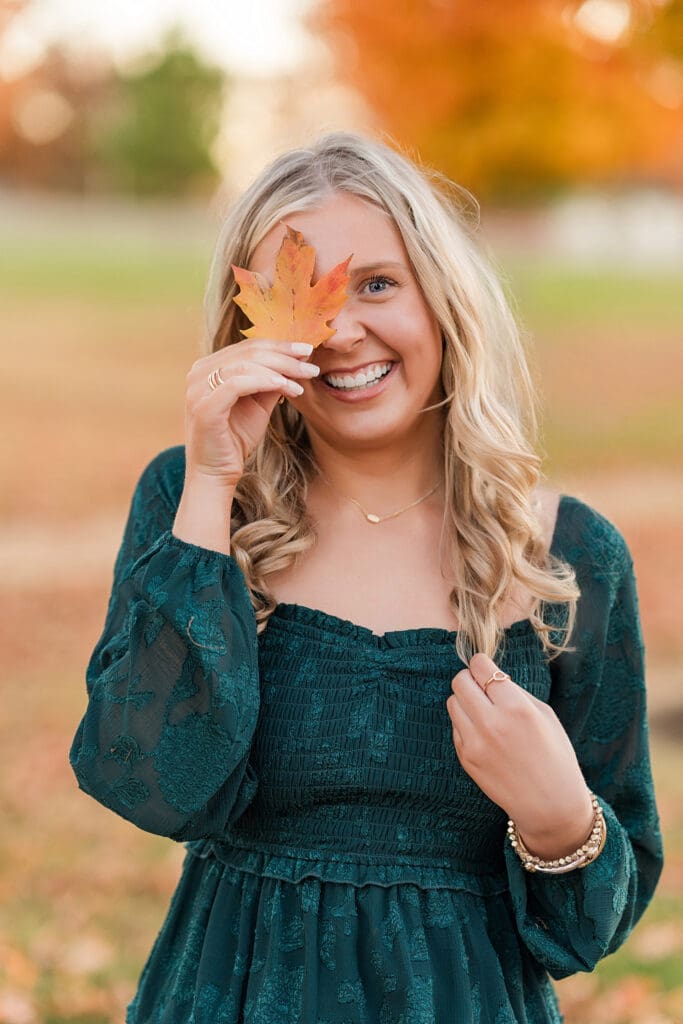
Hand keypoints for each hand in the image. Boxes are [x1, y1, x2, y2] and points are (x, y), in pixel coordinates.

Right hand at [183, 339, 319, 486]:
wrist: (216, 474)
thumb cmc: (236, 439)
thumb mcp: (259, 404)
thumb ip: (272, 381)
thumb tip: (297, 359)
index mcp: (209, 367)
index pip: (249, 346)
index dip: (280, 346)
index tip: (308, 350)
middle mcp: (199, 373)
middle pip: (249, 351)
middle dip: (285, 356)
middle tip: (311, 363)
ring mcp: (198, 389)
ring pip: (245, 364)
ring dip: (280, 369)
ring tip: (303, 379)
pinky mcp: (204, 407)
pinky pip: (238, 384)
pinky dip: (265, 381)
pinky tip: (286, 387)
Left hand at [446, 653, 593, 858]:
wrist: (550, 804)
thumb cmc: (554, 756)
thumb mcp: (545, 715)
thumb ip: (514, 691)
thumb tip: (489, 674)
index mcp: (516, 707)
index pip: (481, 668)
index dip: (482, 664)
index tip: (485, 668)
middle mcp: (491, 723)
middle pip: (460, 681)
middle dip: (470, 679)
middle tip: (482, 687)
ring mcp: (474, 742)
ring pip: (452, 702)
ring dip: (465, 701)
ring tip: (484, 712)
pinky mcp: (465, 758)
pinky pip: (455, 727)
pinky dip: (466, 724)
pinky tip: (485, 735)